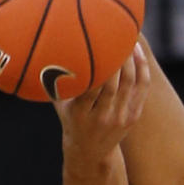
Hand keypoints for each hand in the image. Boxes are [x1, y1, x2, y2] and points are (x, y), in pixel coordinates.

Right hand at [53, 41, 150, 160]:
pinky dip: (141, 67)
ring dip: (130, 57)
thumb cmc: (71, 119)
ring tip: (126, 36)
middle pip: (114, 83)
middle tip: (115, 32)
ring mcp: (120, 118)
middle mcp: (102, 117)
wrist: (90, 152)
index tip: (98, 41)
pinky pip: (142, 87)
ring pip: (130, 82)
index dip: (100, 64)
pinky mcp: (133, 116)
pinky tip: (136, 51)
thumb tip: (41, 51)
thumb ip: (54, 82)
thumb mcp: (60, 104)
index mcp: (80, 113)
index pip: (93, 86)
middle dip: (117, 56)